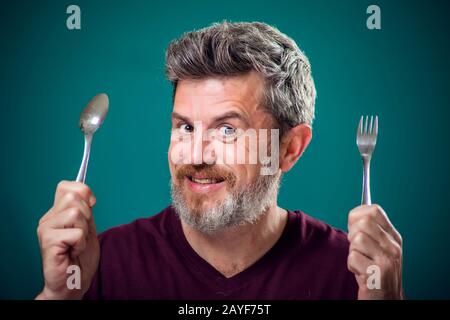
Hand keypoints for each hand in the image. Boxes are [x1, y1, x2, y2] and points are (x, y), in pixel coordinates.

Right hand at [36, 181, 99, 299]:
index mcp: (57, 213)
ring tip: (77, 244)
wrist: (74, 281)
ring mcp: (46, 229)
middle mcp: (48, 218)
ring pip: (76, 213)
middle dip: (87, 215)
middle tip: (82, 233)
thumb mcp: (87, 227)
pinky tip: (73, 252)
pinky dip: (81, 243)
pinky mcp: (48, 242)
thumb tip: (87, 193)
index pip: (66, 186)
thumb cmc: (80, 257)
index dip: (83, 191)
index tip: (91, 205)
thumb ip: (85, 210)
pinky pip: (76, 233)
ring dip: (84, 231)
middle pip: (73, 197)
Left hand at [347, 204, 402, 298]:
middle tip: (357, 248)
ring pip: (357, 239)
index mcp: (393, 237)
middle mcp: (393, 246)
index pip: (374, 210)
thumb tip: (355, 214)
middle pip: (363, 222)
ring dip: (352, 252)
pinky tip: (361, 272)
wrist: (386, 299)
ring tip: (361, 262)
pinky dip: (352, 265)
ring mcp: (387, 259)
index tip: (354, 226)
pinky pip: (353, 258)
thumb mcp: (378, 248)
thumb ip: (369, 231)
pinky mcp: (377, 273)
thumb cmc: (375, 272)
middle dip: (352, 234)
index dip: (357, 215)